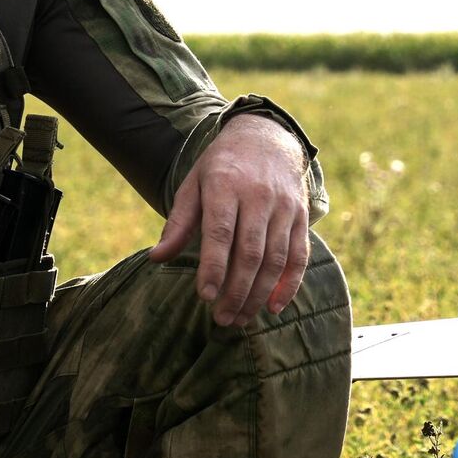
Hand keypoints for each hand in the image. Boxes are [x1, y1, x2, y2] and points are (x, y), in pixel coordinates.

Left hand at [148, 114, 309, 326]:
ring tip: (241, 318)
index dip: (214, 267)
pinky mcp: (301, 215)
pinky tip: (273, 307)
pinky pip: (299, 255)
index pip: (221, 232)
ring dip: (258, 294)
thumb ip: (178, 223)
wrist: (266, 138)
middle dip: (236, 291)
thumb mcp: (193, 185)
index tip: (206, 296)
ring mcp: (284, 206)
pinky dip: (289, 285)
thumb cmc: (222, 168)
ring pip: (275, 259)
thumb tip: (156, 259)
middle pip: (250, 252)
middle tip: (222, 319)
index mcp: (225, 185)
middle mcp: (258, 195)